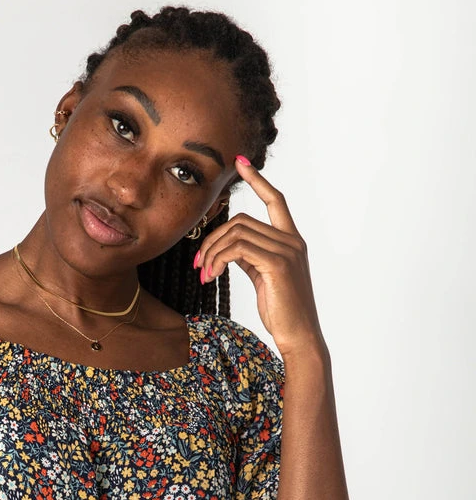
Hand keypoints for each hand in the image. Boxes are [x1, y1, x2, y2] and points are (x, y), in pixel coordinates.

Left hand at [196, 158, 323, 358]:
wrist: (299, 336)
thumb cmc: (281, 311)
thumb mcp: (264, 278)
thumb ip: (251, 257)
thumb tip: (230, 247)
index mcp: (292, 240)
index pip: (276, 200)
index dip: (258, 180)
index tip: (240, 163)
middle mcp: (292, 240)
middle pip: (241, 221)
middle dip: (213, 239)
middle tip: (199, 264)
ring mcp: (287, 251)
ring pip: (236, 233)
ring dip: (212, 252)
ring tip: (204, 274)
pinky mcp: (277, 264)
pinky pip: (237, 249)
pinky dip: (217, 259)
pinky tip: (211, 275)